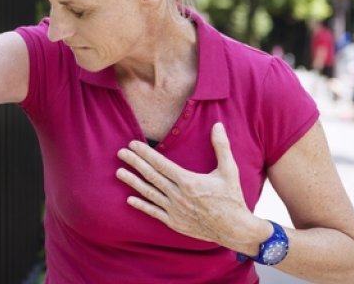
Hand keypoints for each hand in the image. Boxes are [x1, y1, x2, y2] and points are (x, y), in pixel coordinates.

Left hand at [115, 123, 268, 252]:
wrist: (234, 229)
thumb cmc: (232, 198)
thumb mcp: (229, 170)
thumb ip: (221, 147)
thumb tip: (218, 125)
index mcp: (188, 181)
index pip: (161, 164)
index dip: (145, 153)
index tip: (133, 144)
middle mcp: (178, 195)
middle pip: (151, 176)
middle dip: (134, 163)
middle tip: (120, 152)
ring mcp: (174, 210)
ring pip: (149, 193)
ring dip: (133, 182)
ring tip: (118, 172)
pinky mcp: (174, 222)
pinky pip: (154, 212)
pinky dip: (141, 205)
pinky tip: (129, 199)